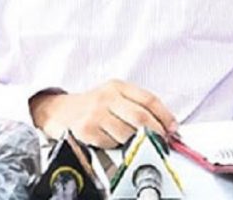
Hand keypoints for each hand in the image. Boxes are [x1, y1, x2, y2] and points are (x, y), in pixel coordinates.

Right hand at [29, 80, 177, 148]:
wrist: (60, 111)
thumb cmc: (91, 106)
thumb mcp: (114, 97)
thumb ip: (137, 106)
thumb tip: (165, 124)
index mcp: (118, 86)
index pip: (149, 100)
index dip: (165, 116)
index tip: (172, 128)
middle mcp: (107, 97)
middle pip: (141, 117)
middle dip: (156, 132)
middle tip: (161, 141)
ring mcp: (96, 112)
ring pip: (128, 133)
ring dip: (135, 141)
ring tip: (133, 141)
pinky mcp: (87, 128)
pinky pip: (111, 143)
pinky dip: (116, 146)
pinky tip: (111, 140)